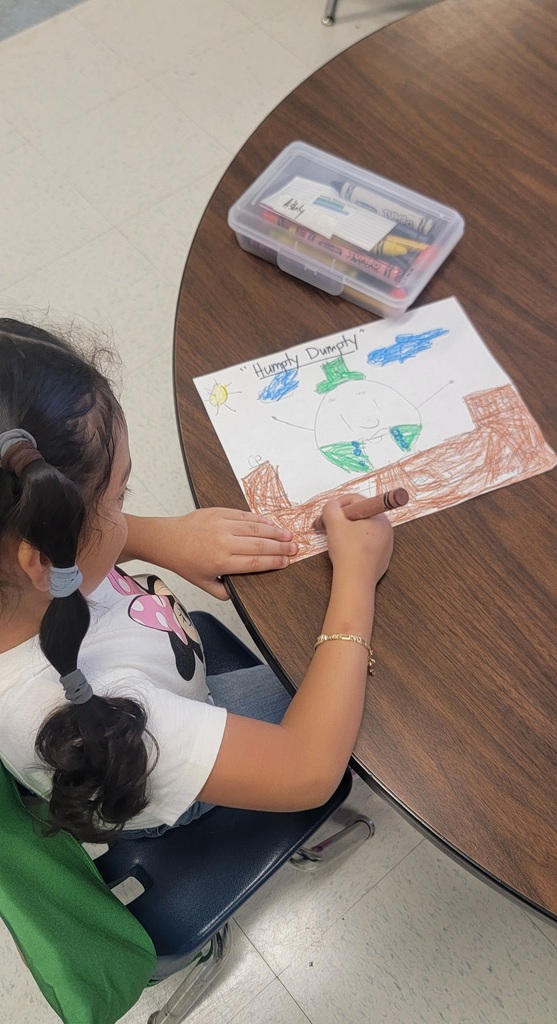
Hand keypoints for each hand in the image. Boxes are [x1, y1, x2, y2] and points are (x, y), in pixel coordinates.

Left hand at [129, 508, 297, 599]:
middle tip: (295, 548)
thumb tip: (241, 594)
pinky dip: (260, 519)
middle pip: (260, 545)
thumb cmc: (185, 562)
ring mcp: (222, 525)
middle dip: (280, 547)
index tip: (286, 562)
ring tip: (288, 535)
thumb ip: (223, 592)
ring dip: (274, 532)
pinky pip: (244, 515)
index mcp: (221, 562)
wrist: (168, 539)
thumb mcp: (203, 584)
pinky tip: (271, 523)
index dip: (274, 562)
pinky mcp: (219, 512)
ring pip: (255, 528)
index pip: (255, 562)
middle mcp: (223, 543)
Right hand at [321, 495, 393, 585]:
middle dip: (341, 519)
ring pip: (361, 530)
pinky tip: (343, 551)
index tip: (327, 513)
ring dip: (345, 531)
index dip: (338, 504)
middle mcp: (386, 530)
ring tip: (334, 539)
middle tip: (327, 526)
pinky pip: (364, 545)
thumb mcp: (334, 522)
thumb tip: (332, 506)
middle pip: (359, 515)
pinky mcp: (379, 558)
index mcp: (379, 517)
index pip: (356, 500)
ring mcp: (384, 545)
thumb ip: (331, 507)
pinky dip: (352, 544)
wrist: (355, 580)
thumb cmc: (348, 551)